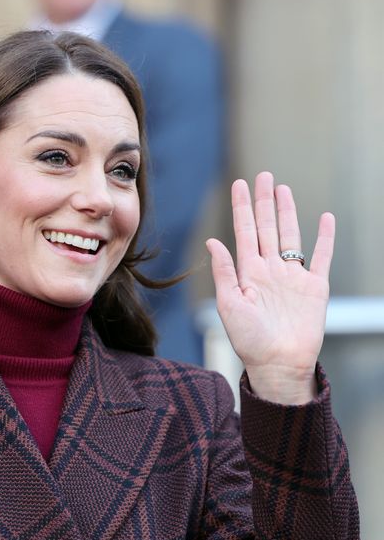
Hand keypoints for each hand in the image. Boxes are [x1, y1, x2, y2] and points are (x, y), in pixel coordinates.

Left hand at [206, 172, 332, 403]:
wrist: (278, 364)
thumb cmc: (249, 341)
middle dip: (264, 202)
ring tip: (282, 189)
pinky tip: (325, 218)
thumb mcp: (229, 304)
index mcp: (248, 273)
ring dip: (288, 212)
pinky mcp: (315, 287)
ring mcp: (293, 277)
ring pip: (291, 235)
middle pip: (267, 227)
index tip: (239, 184)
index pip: (244, 232)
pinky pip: (322, 256)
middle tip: (263, 176)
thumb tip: (213, 242)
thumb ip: (224, 272)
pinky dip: (325, 237)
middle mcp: (270, 271)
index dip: (242, 208)